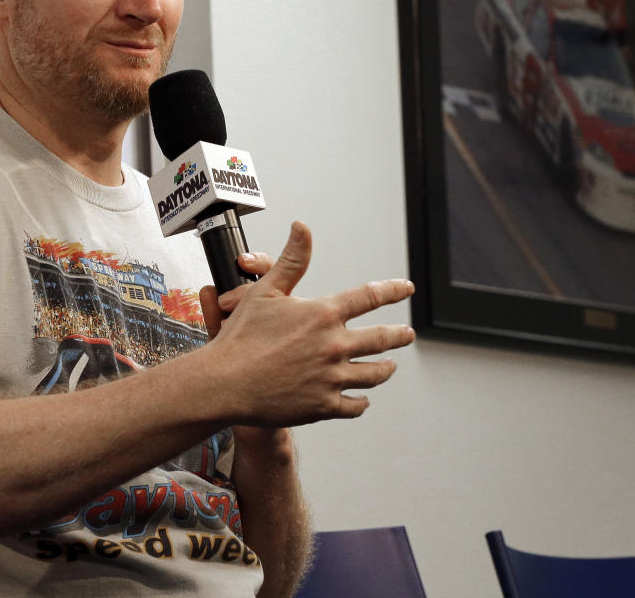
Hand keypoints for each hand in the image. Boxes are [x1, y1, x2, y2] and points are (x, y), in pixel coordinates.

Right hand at [199, 221, 414, 427]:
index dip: (392, 290)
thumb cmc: (241, 336)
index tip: (406, 288)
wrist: (225, 383)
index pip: (369, 296)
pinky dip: (362, 402)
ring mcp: (332, 378)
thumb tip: (303, 228)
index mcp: (323, 314)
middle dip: (399, 335)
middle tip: (408, 334)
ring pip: (374, 374)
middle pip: (381, 338)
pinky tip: (363, 400)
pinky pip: (354, 406)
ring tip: (390, 366)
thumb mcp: (265, 290)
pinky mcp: (324, 406)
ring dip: (386, 369)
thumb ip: (292, 260)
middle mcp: (334, 346)